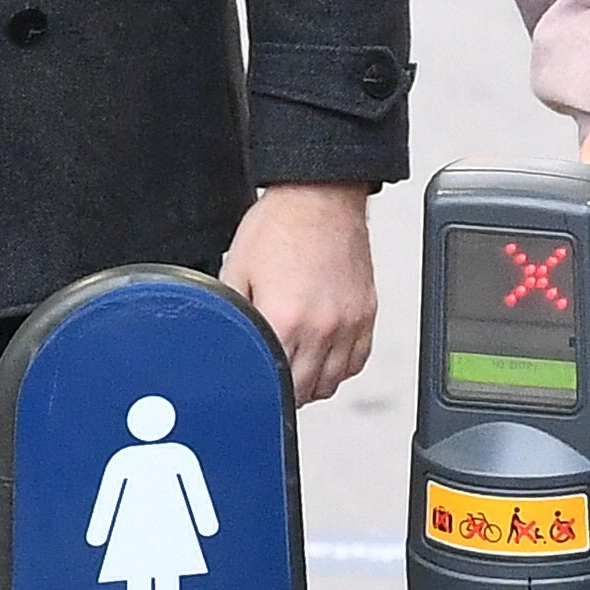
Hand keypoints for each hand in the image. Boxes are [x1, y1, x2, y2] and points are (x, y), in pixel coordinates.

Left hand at [222, 183, 376, 403]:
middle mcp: (322, 326)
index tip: (256, 386)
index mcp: (286, 319)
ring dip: (313, 383)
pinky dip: (341, 368)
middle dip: (287, 392)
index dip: (263, 391)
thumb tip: (223, 341)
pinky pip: (358, 361)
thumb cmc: (280, 226)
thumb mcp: (236, 269)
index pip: (277, 384)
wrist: (320, 197)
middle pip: (306, 391)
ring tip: (297, 370)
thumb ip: (232, 314)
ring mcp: (349, 322)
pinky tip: (324, 357)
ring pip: (334, 382)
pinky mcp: (367, 314)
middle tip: (273, 379)